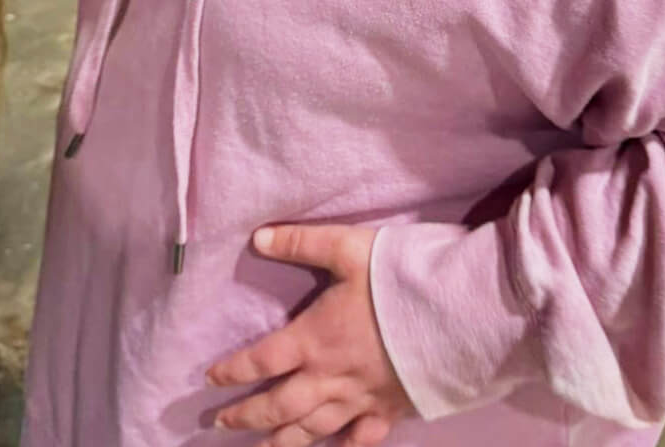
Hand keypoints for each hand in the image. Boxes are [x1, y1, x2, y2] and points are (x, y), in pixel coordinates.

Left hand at [207, 224, 413, 446]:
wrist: (454, 315)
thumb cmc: (398, 279)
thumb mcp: (347, 248)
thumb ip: (302, 243)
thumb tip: (258, 237)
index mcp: (315, 338)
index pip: (262, 360)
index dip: (233, 371)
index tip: (210, 379)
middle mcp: (331, 377)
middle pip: (279, 405)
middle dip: (246, 415)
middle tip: (220, 423)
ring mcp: (361, 399)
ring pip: (312, 430)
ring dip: (281, 441)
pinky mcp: (390, 410)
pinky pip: (360, 440)